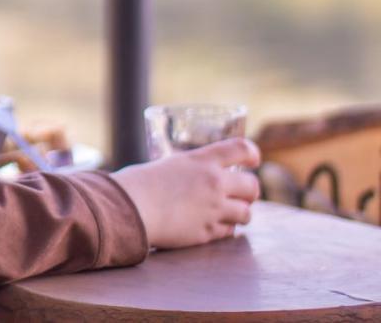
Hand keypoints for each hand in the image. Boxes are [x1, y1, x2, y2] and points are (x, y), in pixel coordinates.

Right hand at [111, 138, 260, 248]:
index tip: (253, 161)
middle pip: (252, 186)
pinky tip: (210, 224)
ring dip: (239, 213)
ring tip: (227, 212)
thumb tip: (194, 177)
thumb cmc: (137, 183)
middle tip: (240, 194)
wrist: (129, 209)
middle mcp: (214, 183)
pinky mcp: (207, 233)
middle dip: (249, 191)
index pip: (242, 149)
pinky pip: (228, 232)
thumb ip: (189, 171)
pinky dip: (224, 229)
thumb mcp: (168, 165)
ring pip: (246, 213)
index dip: (252, 154)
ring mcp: (214, 210)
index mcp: (202, 161)